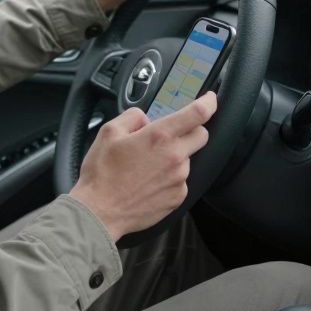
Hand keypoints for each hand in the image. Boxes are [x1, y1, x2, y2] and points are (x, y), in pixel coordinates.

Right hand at [69, 92, 215, 241]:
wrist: (100, 211)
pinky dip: (169, 177)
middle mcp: (175, 157)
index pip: (197, 114)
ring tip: (147, 166)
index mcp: (160, 136)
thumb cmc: (102, 173)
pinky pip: (181, 180)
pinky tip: (149, 182)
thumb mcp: (109, 132)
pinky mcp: (177, 197)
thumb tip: (145, 119)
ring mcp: (179, 179)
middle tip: (170, 135)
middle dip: (191, 130)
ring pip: (188, 159)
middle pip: (201, 135)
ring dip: (175, 157)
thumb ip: (133, 117)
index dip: (208, 102)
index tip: (210, 99)